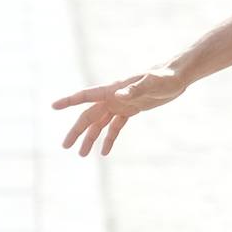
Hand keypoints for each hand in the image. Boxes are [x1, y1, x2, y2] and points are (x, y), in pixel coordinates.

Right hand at [52, 67, 186, 156]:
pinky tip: (104, 151)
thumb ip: (135, 89)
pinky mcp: (132, 110)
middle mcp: (114, 97)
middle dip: (77, 130)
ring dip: (91, 137)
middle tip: (65, 146)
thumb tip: (118, 95)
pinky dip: (109, 138)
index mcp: (114, 89)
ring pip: (100, 123)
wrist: (178, 77)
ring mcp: (122, 104)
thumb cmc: (165, 77)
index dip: (70, 101)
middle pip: (90, 115)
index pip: (87, 95)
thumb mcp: (152, 83)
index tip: (53, 106)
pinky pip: (115, 126)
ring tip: (82, 154)